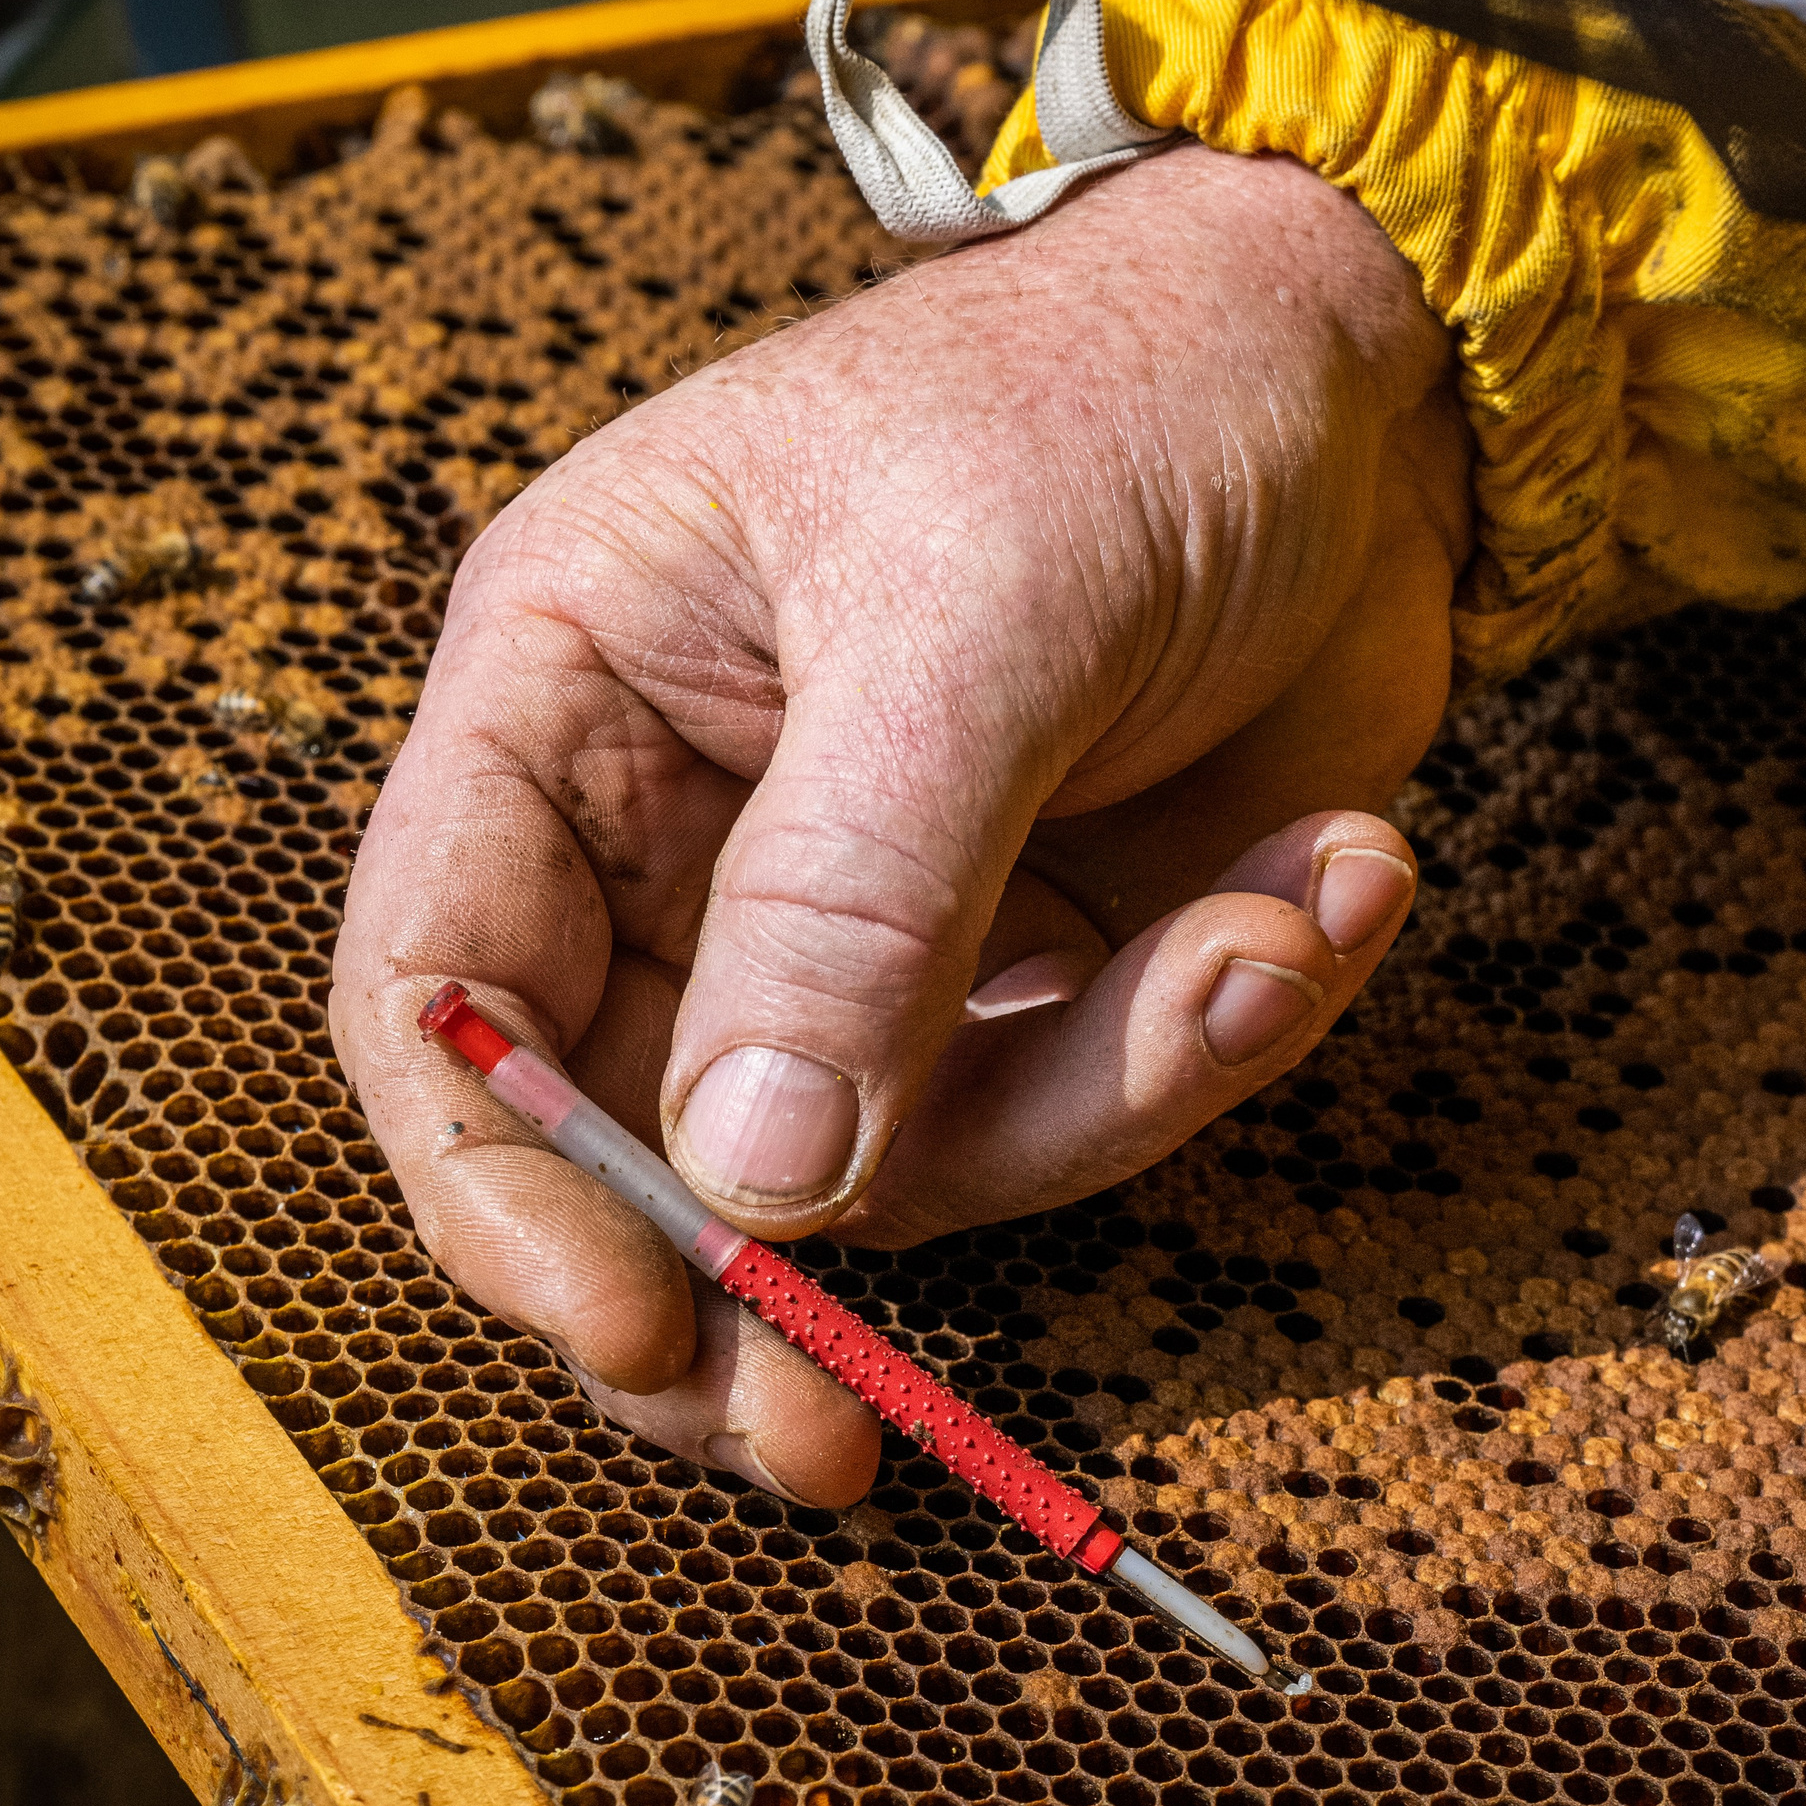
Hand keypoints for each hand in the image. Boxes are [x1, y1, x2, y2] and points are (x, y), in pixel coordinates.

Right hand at [329, 145, 1470, 1504]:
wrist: (1361, 362)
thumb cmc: (1119, 397)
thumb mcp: (973, 615)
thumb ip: (850, 900)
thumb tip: (749, 1188)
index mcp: (583, 691)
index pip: (444, 985)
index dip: (501, 1190)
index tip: (636, 1336)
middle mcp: (696, 827)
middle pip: (647, 1139)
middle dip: (773, 1288)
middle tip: (846, 1443)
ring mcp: (873, 913)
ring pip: (908, 1153)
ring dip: (1113, 1089)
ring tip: (1281, 931)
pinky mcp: (1038, 955)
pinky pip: (1086, 1090)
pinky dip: (1224, 1023)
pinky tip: (1335, 883)